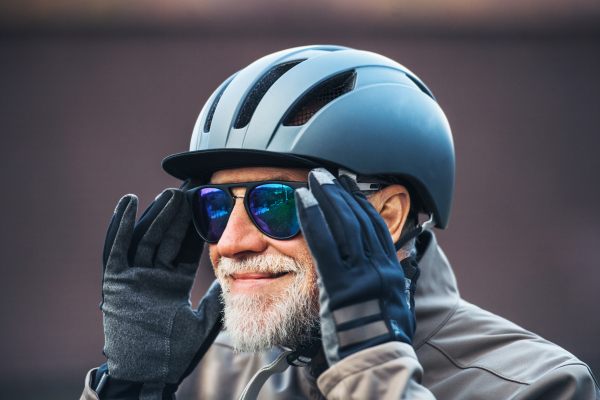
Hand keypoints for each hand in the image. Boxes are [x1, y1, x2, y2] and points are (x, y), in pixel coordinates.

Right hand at [99, 185, 221, 398]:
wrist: (149, 373)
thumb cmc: (174, 354)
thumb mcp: (203, 321)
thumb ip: (216, 298)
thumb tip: (235, 278)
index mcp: (173, 282)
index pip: (186, 247)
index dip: (195, 226)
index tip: (208, 205)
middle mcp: (153, 275)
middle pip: (167, 237)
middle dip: (179, 213)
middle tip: (192, 189)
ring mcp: (133, 277)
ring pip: (146, 238)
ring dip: (157, 215)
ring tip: (172, 193)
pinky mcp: (115, 282)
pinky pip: (116, 249)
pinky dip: (121, 225)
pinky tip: (130, 202)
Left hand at [295, 169, 419, 365]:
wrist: (375, 361)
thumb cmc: (382, 339)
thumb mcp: (395, 307)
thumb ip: (391, 283)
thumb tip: (391, 271)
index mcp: (391, 270)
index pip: (376, 227)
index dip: (360, 203)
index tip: (348, 187)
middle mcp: (379, 266)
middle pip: (359, 219)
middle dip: (340, 193)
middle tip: (325, 175)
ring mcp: (360, 274)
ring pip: (343, 225)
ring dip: (327, 198)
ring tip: (314, 180)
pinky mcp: (340, 284)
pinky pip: (324, 244)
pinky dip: (313, 219)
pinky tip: (303, 203)